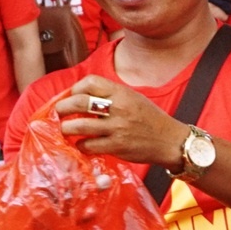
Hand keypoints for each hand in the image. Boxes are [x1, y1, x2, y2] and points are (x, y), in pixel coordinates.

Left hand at [54, 76, 188, 166]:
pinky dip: (81, 145)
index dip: (75, 89)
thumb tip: (80, 96)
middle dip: (62, 108)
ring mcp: (117, 128)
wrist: (171, 141)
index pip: (89, 82)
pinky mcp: (117, 146)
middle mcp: (118, 108)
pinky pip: (88, 145)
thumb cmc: (150, 119)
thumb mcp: (134, 98)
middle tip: (60, 112)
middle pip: (78, 102)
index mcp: (122, 93)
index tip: (72, 96)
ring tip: (66, 130)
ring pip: (78, 126)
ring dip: (66, 128)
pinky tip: (83, 144)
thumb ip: (110, 95)